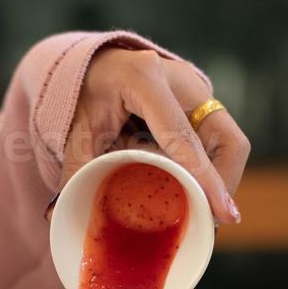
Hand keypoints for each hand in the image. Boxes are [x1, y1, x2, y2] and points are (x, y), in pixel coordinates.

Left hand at [62, 47, 249, 224]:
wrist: (92, 67)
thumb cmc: (83, 96)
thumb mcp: (76, 132)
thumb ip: (73, 171)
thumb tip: (57, 215)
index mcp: (145, 78)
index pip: (183, 139)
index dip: (205, 180)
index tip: (224, 215)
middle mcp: (180, 79)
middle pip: (227, 140)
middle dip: (222, 186)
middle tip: (211, 221)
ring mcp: (197, 90)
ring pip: (230, 143)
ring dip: (220, 180)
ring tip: (201, 209)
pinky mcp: (203, 103)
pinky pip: (220, 142)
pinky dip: (211, 171)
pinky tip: (195, 191)